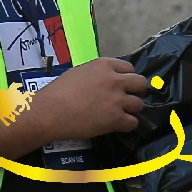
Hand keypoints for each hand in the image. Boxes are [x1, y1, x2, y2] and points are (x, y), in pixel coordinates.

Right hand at [25, 58, 146, 139]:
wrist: (50, 112)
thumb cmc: (58, 91)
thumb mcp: (79, 72)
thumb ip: (97, 73)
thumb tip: (106, 79)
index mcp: (104, 65)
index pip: (129, 68)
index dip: (127, 77)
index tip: (122, 85)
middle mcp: (114, 80)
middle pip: (140, 83)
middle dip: (136, 91)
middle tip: (128, 98)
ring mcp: (117, 100)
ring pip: (139, 104)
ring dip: (132, 110)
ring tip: (121, 114)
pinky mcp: (116, 119)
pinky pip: (133, 123)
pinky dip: (127, 125)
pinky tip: (117, 125)